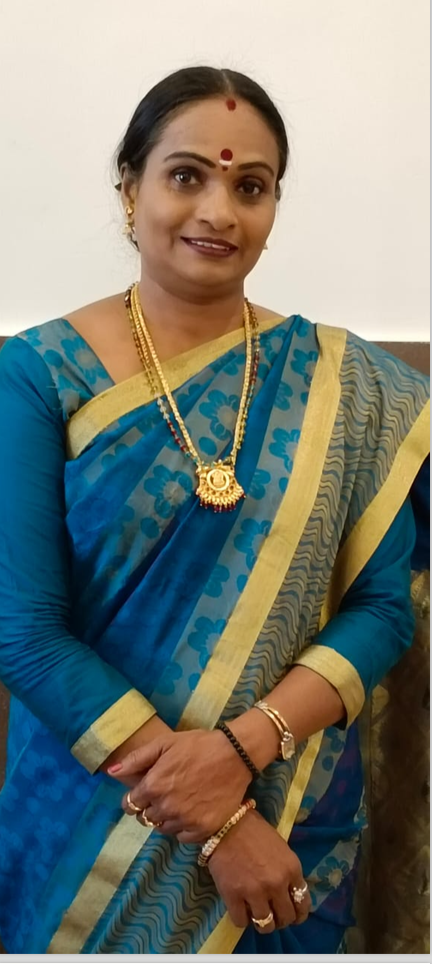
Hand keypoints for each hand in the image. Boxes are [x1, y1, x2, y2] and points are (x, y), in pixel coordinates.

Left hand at [112, 729, 251, 840]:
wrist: (235, 755)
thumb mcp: (165, 743)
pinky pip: (182, 837)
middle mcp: (166, 807)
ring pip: (163, 828)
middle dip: (149, 807)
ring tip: (179, 802)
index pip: (130, 804)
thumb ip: (136, 759)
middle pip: (145, 818)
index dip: (134, 798)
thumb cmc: (198, 745)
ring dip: (166, 818)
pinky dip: (183, 827)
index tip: (143, 793)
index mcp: (153, 786)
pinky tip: (191, 812)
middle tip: (164, 794)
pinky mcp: (202, 829)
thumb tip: (112, 772)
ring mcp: (184, 820)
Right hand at [207, 809, 310, 931]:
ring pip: (265, 925)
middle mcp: (277, 884)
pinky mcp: (233, 896)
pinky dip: (242, 919)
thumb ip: (287, 872)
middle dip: (281, 920)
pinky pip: (241, 922)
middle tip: (273, 915)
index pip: (303, 904)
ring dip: (262, 923)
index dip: (298, 914)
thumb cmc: (254, 831)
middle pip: (286, 918)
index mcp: (292, 869)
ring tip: (256, 915)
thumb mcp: (281, 849)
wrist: (225, 822)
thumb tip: (289, 894)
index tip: (292, 914)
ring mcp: (255, 892)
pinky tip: (241, 909)